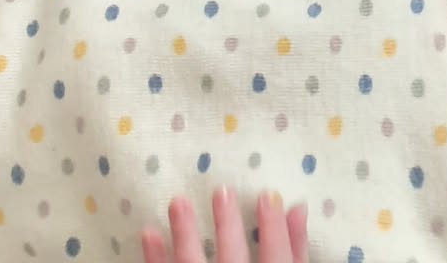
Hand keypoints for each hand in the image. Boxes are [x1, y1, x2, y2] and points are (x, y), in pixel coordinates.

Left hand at [141, 187, 307, 262]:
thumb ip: (294, 251)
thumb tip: (297, 209)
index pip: (277, 260)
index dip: (274, 229)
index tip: (267, 194)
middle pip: (232, 261)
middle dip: (227, 227)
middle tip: (221, 191)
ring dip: (184, 236)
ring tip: (178, 202)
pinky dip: (156, 259)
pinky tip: (149, 233)